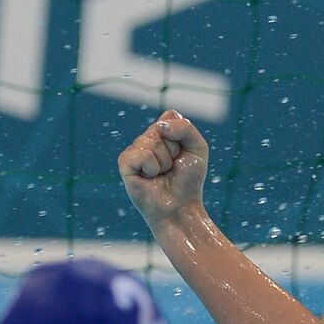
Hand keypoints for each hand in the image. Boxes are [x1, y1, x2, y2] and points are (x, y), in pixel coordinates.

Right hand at [118, 110, 208, 226]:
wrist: (180, 207)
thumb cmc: (188, 180)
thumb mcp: (198, 148)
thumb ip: (185, 128)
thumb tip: (160, 125)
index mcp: (163, 132)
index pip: (171, 116)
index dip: (183, 135)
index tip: (185, 153)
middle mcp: (147, 138)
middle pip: (161, 128)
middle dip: (174, 149)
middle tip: (173, 166)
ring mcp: (135, 150)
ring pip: (151, 141)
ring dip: (164, 161)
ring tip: (162, 174)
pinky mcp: (125, 163)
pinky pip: (140, 155)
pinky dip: (151, 167)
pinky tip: (150, 177)